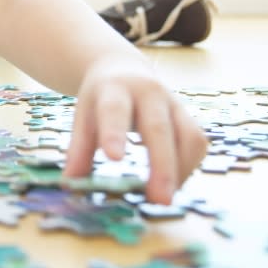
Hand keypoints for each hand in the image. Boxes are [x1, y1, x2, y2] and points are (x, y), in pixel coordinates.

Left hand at [63, 65, 207, 203]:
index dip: (114, 132)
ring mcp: (173, 102)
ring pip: (188, 136)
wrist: (125, 68)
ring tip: (164, 198)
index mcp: (115, 89)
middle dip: (161, 165)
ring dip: (180, 170)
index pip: (114, 109)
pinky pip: (197, 142)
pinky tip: (173, 183)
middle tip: (159, 199)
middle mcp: (149, 92)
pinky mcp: (188, 116)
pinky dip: (188, 167)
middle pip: (158, 127)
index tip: (113, 158)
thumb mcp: (84, 115)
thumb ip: (78, 149)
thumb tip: (70, 184)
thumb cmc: (102, 98)